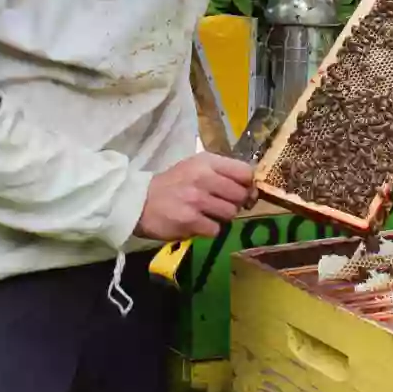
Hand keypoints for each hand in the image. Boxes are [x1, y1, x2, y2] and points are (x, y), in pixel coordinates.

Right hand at [136, 153, 254, 240]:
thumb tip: (253, 190)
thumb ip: (223, 173)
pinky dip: (208, 229)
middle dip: (234, 203)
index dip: (247, 184)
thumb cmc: (172, 184)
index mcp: (206, 162)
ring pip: (230, 214)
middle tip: (220, 205)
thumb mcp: (195, 167)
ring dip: (221, 217)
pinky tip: (196, 223)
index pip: (244, 172)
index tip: (242, 191)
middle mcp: (203, 178)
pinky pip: (216, 229)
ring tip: (206, 214)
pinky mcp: (190, 220)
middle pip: (240, 195)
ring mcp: (196, 200)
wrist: (140, 201)